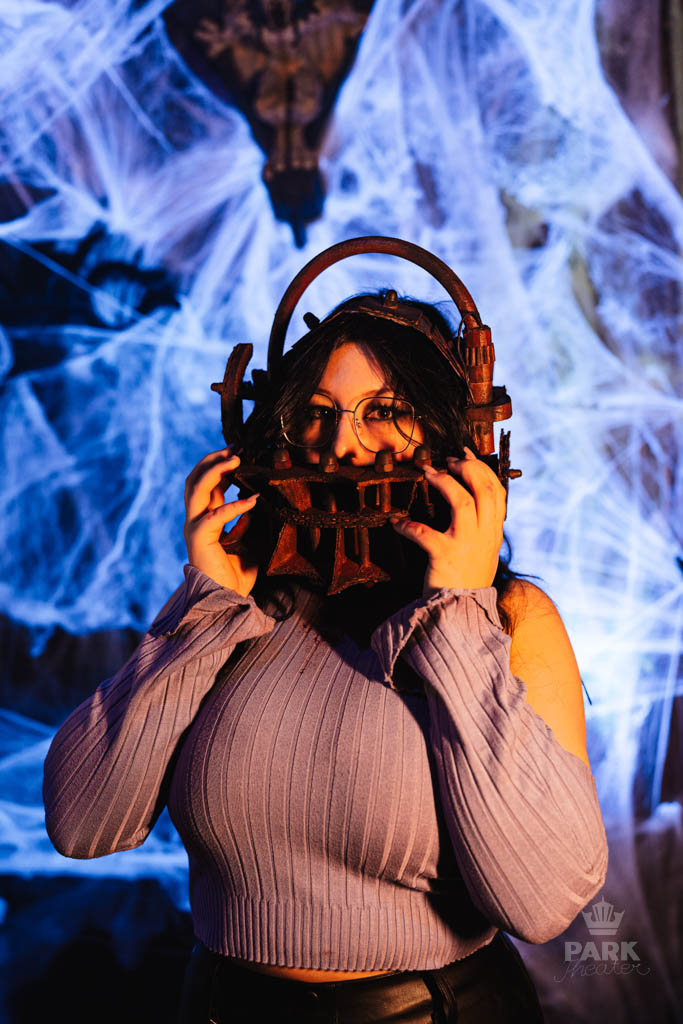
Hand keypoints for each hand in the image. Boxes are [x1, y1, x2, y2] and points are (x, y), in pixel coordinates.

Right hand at [183, 449, 258, 595]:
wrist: (227, 601)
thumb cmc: (237, 576)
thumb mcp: (249, 542)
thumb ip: (247, 521)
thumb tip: (255, 500)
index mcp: (206, 519)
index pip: (207, 484)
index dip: (220, 465)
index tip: (239, 451)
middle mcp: (195, 520)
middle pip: (195, 479)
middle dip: (214, 460)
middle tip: (236, 448)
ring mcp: (194, 527)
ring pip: (196, 488)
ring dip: (215, 470)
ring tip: (236, 459)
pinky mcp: (198, 538)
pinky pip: (216, 515)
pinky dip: (235, 505)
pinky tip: (252, 500)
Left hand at [391, 448, 505, 594]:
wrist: (460, 615)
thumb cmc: (466, 582)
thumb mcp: (483, 553)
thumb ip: (481, 529)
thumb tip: (471, 503)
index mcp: (494, 534)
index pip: (497, 493)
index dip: (482, 469)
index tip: (466, 454)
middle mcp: (485, 537)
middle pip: (485, 490)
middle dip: (468, 468)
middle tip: (449, 460)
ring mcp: (467, 546)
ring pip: (464, 502)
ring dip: (445, 483)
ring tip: (430, 472)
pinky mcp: (445, 557)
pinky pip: (424, 533)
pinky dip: (408, 525)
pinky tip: (396, 522)